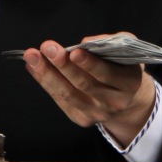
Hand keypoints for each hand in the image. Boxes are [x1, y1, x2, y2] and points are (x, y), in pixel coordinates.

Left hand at [22, 33, 156, 145]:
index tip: (74, 51)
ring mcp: (97, 113)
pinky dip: (44, 81)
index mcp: (129, 83)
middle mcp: (114, 102)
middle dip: (63, 65)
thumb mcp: (127, 49)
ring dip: (47, 74)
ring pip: (68, 94)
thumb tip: (85, 42)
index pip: (108, 74)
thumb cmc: (124, 66)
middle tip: (48, 48)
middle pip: (84, 84)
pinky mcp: (82, 118)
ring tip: (32, 56)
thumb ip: (111, 42)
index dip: (90, 63)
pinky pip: (60, 99)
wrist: (129, 98)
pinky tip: (33, 67)